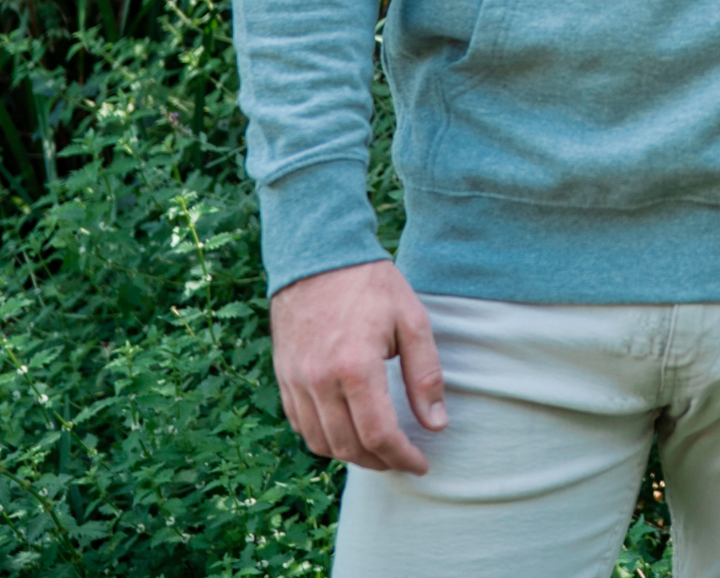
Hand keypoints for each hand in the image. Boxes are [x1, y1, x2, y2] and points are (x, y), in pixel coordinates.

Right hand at [270, 259, 445, 473]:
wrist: (319, 256)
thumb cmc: (371, 285)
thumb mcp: (412, 320)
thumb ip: (425, 375)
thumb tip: (436, 424)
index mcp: (356, 368)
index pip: (379, 435)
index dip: (403, 457)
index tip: (422, 463)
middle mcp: (320, 382)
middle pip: (349, 447)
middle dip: (381, 461)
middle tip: (404, 458)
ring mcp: (297, 383)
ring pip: (322, 443)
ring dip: (352, 455)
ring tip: (380, 449)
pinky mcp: (284, 379)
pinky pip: (302, 426)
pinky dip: (326, 439)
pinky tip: (347, 431)